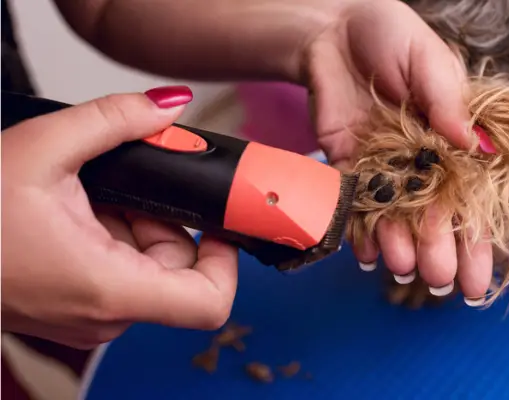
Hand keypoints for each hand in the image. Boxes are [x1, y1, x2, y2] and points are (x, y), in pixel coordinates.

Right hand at [1, 86, 237, 348]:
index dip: (227, 258)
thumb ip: (116, 119)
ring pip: (152, 267)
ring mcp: (93, 315)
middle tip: (130, 183)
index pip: (209, 301)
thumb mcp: (42, 148)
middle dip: (165, 219)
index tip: (216, 219)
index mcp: (109, 288)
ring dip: (137, 224)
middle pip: (181, 268)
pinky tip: (83, 211)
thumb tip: (168, 106)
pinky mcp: (80, 306)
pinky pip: (124, 270)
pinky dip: (116, 235)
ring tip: (93, 195)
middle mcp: (107, 313)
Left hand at [304, 0, 491, 301]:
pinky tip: (366, 254)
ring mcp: (382, 167)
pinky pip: (354, 204)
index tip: (478, 279)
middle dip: (438, 251)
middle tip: (440, 279)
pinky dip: (359, 230)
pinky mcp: (348, 165)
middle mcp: (418, 162)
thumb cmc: (391, 37)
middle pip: (431, 217)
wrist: (335, 34)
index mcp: (450, 141)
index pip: (471, 198)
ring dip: (398, 245)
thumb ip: (447, 100)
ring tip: (402, 268)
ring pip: (393, 217)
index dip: (476, 240)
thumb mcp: (429, 60)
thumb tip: (473, 146)